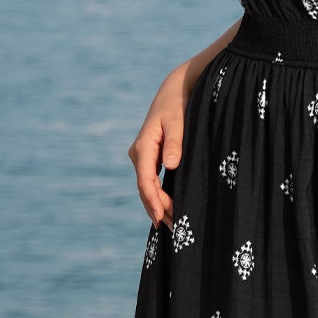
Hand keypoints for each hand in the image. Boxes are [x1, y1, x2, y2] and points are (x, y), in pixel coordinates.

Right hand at [128, 64, 191, 226]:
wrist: (173, 91)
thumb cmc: (177, 105)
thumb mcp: (178, 121)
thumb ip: (176, 143)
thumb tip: (171, 165)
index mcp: (144, 146)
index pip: (146, 180)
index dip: (153, 200)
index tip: (160, 216)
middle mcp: (139, 153)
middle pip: (145, 188)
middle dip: (157, 208)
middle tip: (172, 226)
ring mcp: (143, 156)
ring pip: (147, 187)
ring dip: (157, 205)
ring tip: (171, 224)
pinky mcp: (150, 158)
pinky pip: (151, 181)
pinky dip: (158, 196)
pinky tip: (166, 209)